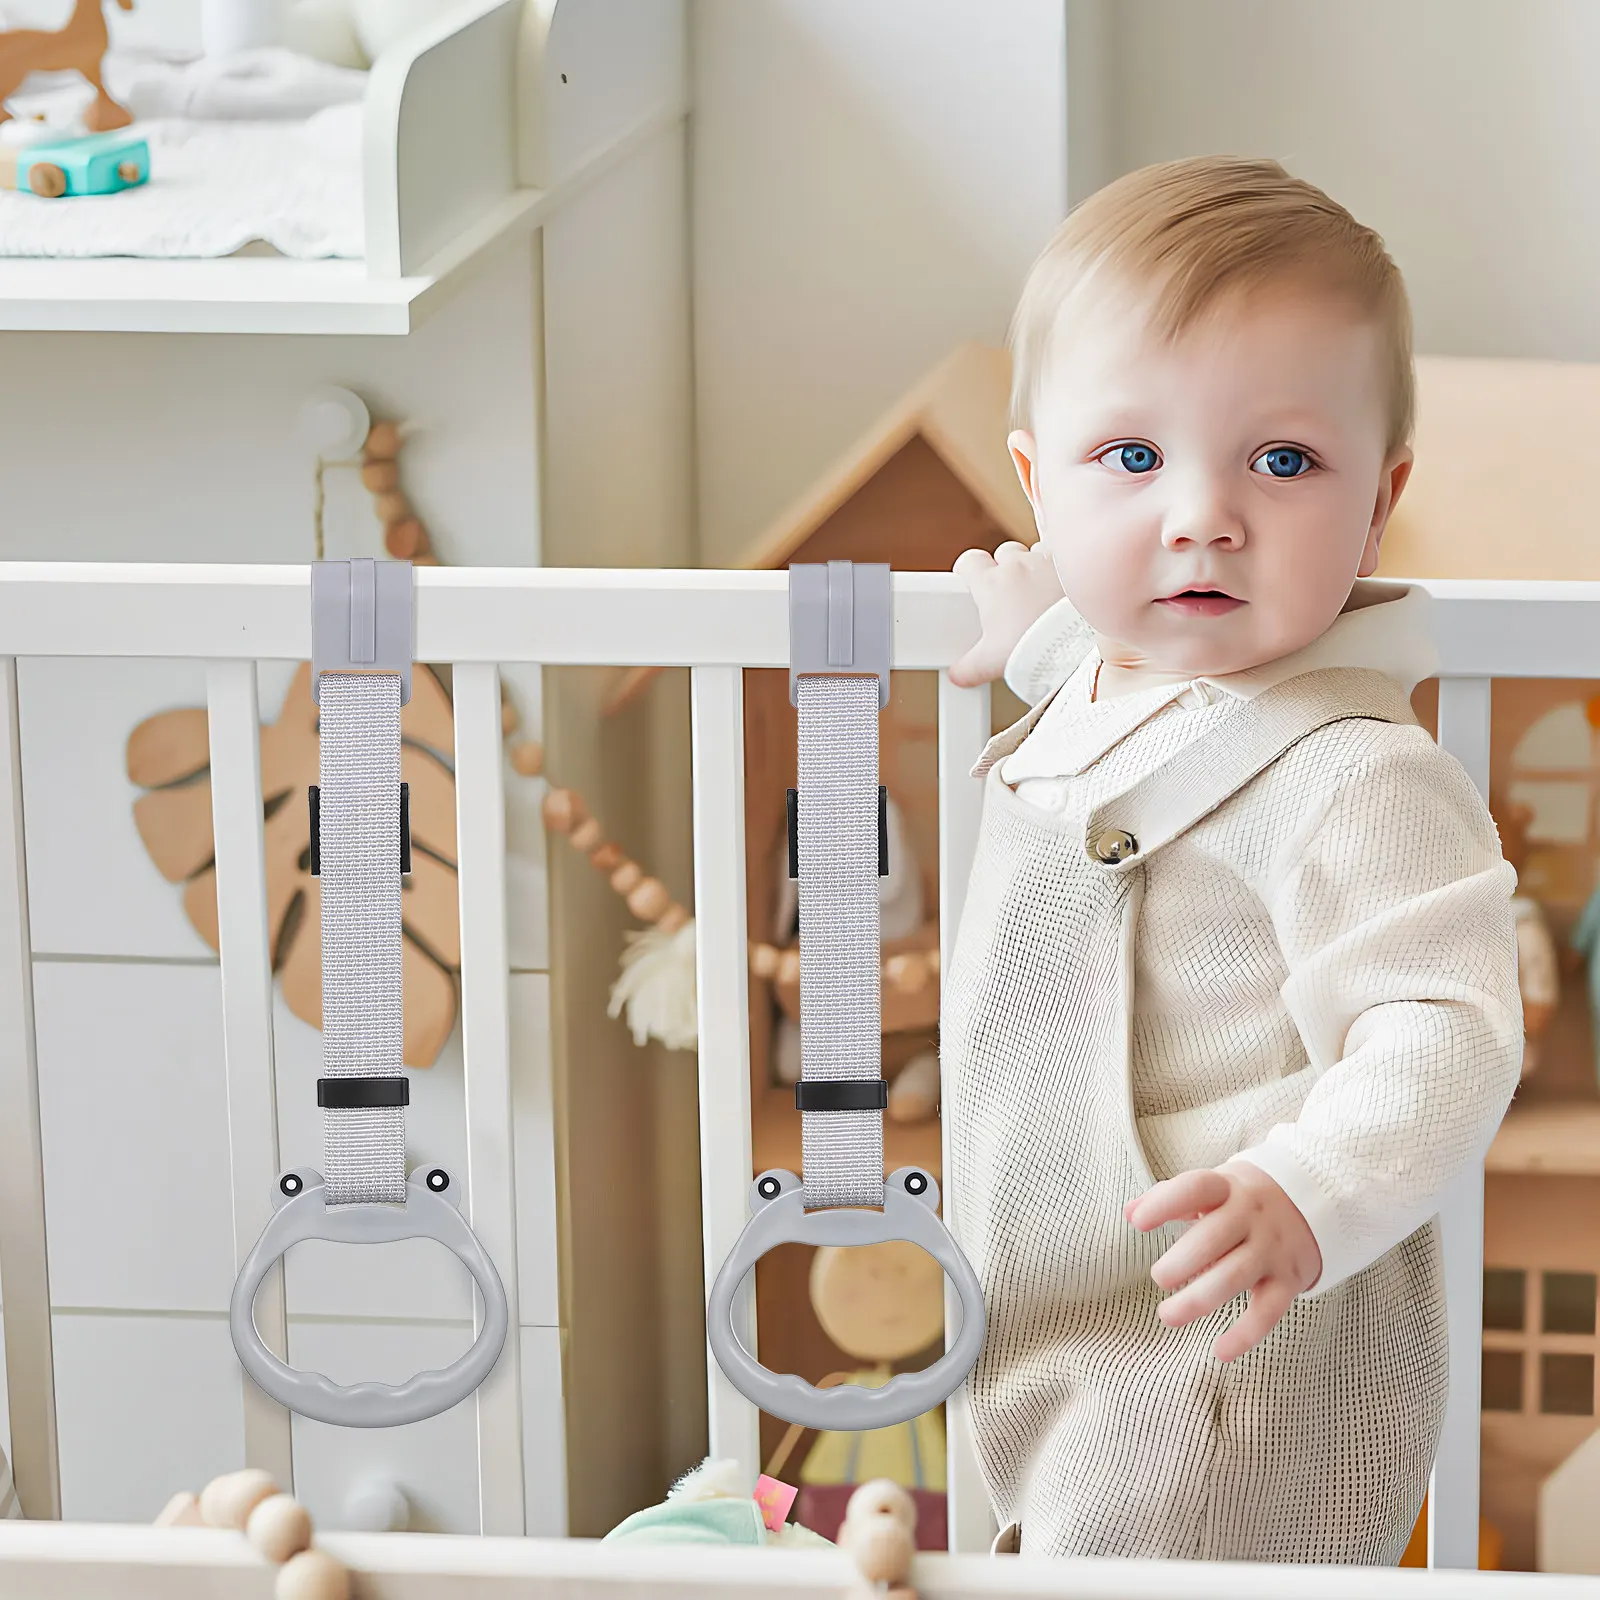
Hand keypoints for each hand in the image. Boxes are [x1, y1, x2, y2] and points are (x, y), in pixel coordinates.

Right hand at [949, 541, 1063, 687]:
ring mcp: (1045, 563)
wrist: (1077, 644)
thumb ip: (967, 668)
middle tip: (1008, 597)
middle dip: (1004, 570)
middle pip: (1002, 554)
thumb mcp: (991, 662)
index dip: (968, 570)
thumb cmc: (1034, 647)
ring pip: (1032, 554)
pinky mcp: (1071, 568)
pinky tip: (1060, 589)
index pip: (969, 561)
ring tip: (1037, 594)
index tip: (971, 582)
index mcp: (990, 584)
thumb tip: (957, 675)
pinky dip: (1057, 570)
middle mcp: (1017, 566)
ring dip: (1032, 568)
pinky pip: (1060, 559)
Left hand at [1124, 1159, 1321, 1362]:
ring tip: (1167, 1315)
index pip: (1195, 1188)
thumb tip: (1129, 1212)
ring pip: (1236, 1276)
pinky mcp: (1288, 1280)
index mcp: (1227, 1188)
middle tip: (1159, 1278)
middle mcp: (1251, 1217)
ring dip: (1199, 1300)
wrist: (1315, 1201)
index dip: (1165, 1204)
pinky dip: (1245, 1334)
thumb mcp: (1212, 1187)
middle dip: (1182, 1261)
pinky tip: (1221, 1351)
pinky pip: (1268, 1311)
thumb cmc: (1243, 1198)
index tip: (1138, 1223)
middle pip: (1214, 1238)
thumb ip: (1169, 1197)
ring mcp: (1272, 1249)